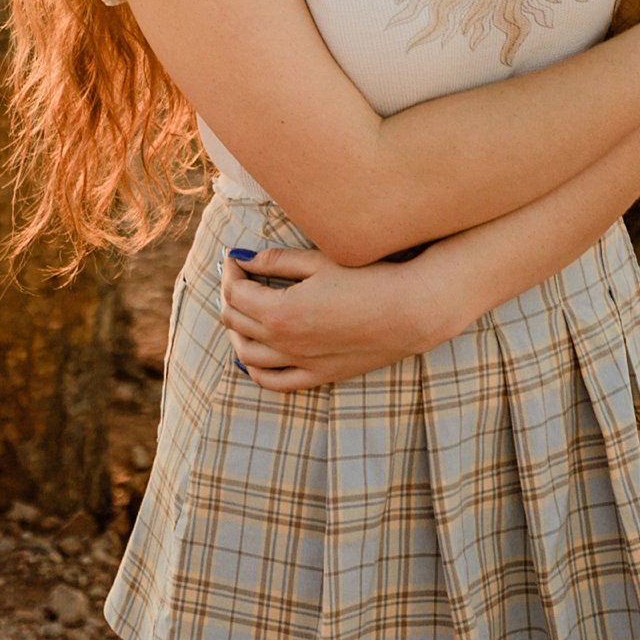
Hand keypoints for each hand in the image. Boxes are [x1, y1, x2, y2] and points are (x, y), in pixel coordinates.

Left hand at [218, 242, 445, 390]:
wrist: (409, 311)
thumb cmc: (367, 279)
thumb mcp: (318, 262)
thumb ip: (277, 261)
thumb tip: (244, 259)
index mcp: (280, 312)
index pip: (235, 293)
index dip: (230, 272)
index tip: (235, 258)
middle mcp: (285, 343)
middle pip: (236, 321)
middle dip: (230, 295)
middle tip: (238, 276)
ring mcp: (301, 364)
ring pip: (247, 354)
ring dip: (236, 331)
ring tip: (242, 310)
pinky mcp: (320, 375)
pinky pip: (274, 382)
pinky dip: (255, 368)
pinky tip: (253, 353)